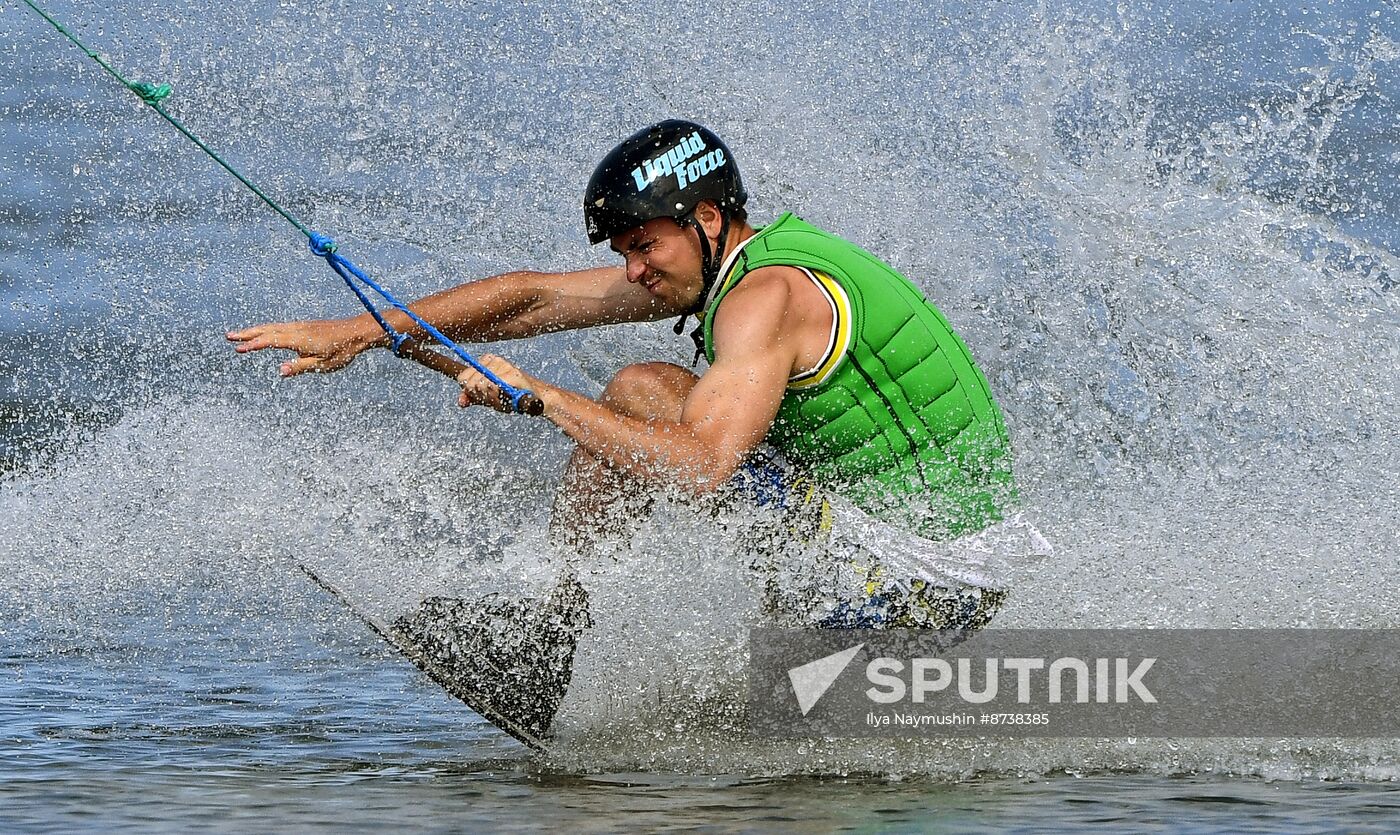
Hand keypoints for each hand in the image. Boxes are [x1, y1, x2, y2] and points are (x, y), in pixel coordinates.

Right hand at [226, 318, 377, 376]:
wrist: (357, 331)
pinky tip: (263, 332)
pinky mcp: (304, 326)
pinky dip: (267, 329)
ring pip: (272, 327)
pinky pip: (280, 326)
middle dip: (247, 334)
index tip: (238, 348)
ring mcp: (300, 326)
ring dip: (254, 330)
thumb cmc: (342, 350)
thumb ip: (300, 366)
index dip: (254, 345)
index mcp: (299, 339)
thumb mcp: (323, 364)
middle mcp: (297, 329)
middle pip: (267, 330)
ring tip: (239, 335)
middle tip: (228, 337)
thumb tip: (280, 370)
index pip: (271, 341)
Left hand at [456, 354, 541, 412]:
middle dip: (481, 396)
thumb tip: (461, 402)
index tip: (482, 396)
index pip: (463, 378)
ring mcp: (502, 364)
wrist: (534, 399)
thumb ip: (473, 398)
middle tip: (496, 397)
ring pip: (481, 385)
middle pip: (470, 383)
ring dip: (491, 398)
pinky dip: (498, 397)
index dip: (470, 392)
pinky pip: (493, 387)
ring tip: (504, 396)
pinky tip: (509, 396)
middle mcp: (492, 359)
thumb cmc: (510, 397)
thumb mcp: (487, 398)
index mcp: (484, 362)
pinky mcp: (511, 372)